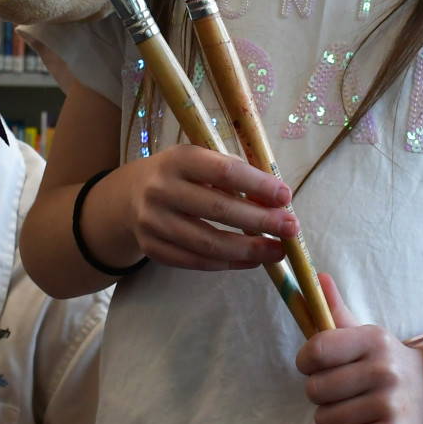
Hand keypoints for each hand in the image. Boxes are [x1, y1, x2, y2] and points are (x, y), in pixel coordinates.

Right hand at [95, 146, 298, 271]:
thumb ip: (235, 175)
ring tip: (278, 251)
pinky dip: (228, 263)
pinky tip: (252, 261)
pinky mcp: (152, 248)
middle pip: (218, 210)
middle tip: (291, 228)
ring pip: (208, 243)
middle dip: (261, 221)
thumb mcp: (202, 161)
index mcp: (178, 159)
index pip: (223, 171)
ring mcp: (153, 222)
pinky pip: (196, 262)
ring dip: (249, 250)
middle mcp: (161, 189)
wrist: (131, 195)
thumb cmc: (183, 175)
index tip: (286, 196)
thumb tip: (277, 201)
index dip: (257, 185)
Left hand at [295, 275, 422, 423]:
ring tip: (353, 411)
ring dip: (331, 419)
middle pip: (315, 390)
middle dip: (320, 394)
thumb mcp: (367, 335)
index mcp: (374, 340)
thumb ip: (336, 310)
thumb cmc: (387, 365)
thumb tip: (317, 276)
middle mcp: (384, 370)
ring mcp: (390, 405)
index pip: (316, 350)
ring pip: (324, 420)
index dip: (305, 362)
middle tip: (342, 392)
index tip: (316, 367)